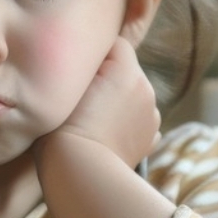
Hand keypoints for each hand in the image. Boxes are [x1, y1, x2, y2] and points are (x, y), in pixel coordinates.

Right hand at [43, 36, 159, 168]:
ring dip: (117, 101)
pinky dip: (125, 123)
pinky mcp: (150, 139)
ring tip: (92, 120)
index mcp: (127, 70)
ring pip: (131, 95)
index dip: (93, 55)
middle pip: (125, 70)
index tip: (76, 73)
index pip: (115, 44)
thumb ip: (82, 66)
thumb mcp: (65, 86)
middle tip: (81, 99)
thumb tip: (86, 60)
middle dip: (107, 79)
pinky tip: (107, 134)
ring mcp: (152, 116)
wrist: (80, 174)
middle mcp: (146, 88)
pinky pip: (137, 120)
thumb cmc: (64, 128)